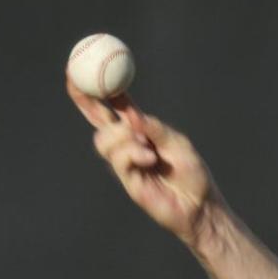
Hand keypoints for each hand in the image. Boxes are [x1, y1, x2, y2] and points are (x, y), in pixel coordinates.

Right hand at [66, 77, 220, 246]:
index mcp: (140, 132)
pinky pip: (119, 159)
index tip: (76, 72)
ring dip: (123, 137)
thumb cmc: (192, 174)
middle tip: (82, 87)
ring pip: (104, 141)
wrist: (201, 206)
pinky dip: (133, 153)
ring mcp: (126, 164)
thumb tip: (130, 113)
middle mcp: (129, 146)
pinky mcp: (129, 182)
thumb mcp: (177, 143)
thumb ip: (155, 128)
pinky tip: (150, 158)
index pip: (111, 109)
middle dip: (87, 104)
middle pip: (98, 123)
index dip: (93, 93)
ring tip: (147, 146)